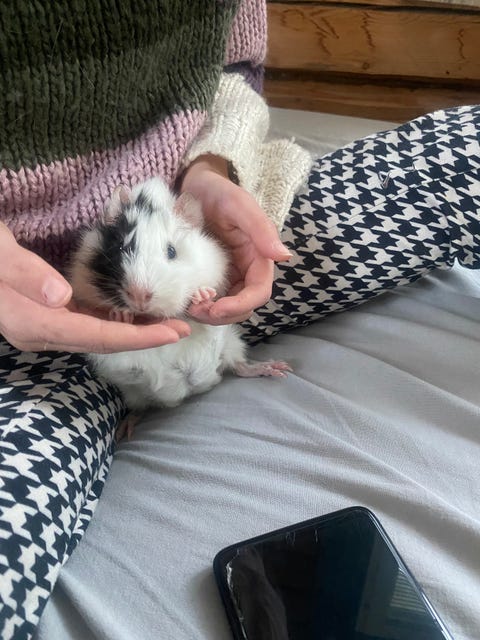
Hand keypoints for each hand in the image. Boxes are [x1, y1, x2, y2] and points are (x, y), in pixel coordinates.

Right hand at [0, 222, 189, 352]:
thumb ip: (23, 273)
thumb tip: (61, 297)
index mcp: (31, 322)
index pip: (96, 336)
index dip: (137, 337)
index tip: (173, 333)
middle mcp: (39, 332)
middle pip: (102, 341)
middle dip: (144, 337)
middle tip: (183, 327)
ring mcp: (40, 327)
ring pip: (95, 335)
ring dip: (132, 330)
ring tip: (166, 322)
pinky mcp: (42, 316)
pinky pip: (84, 324)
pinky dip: (112, 320)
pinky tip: (130, 313)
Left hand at [180, 155, 290, 323]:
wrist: (194, 187)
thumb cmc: (218, 191)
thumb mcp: (238, 204)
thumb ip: (260, 228)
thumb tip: (284, 256)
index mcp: (258, 258)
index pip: (258, 292)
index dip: (241, 305)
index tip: (216, 308)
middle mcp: (245, 271)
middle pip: (243, 308)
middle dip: (222, 315)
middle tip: (196, 309)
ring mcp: (227, 277)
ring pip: (225, 309)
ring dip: (208, 315)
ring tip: (188, 306)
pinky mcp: (208, 278)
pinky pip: (207, 300)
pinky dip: (197, 306)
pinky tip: (182, 300)